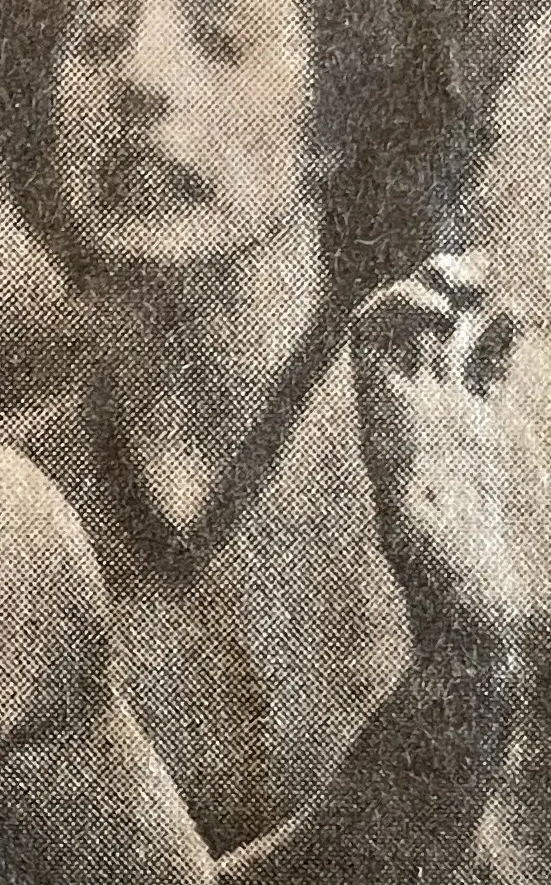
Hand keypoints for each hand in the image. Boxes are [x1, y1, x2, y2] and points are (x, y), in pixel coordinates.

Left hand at [353, 252, 529, 667]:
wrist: (468, 617)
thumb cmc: (444, 592)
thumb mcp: (423, 556)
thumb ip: (414, 528)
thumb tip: (402, 515)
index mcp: (387, 426)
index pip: (368, 341)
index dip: (397, 306)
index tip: (443, 303)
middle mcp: (408, 418)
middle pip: (403, 329)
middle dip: (430, 286)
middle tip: (473, 266)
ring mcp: (445, 424)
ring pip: (444, 342)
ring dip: (461, 301)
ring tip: (488, 272)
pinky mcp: (480, 440)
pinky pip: (481, 375)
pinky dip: (495, 340)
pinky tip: (516, 316)